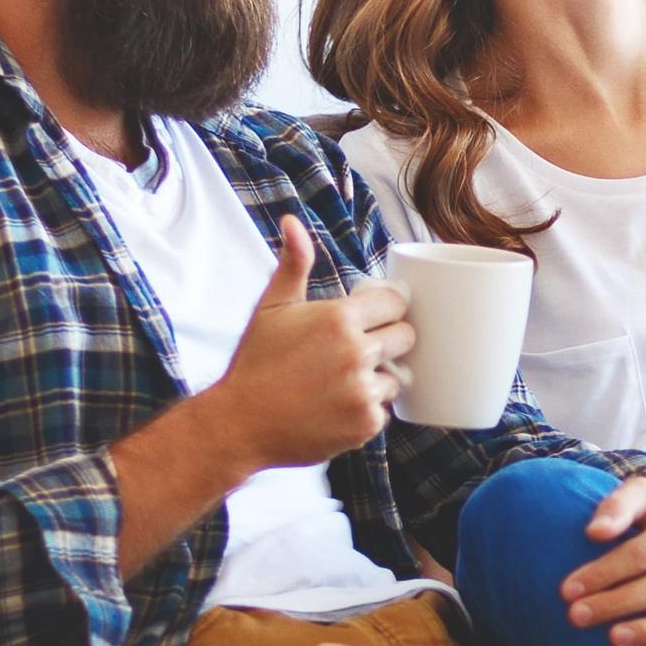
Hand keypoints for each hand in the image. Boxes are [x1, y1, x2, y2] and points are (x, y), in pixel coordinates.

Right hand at [200, 217, 413, 473]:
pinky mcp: (366, 424)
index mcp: (339, 318)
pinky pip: (384, 411)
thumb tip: (291, 221)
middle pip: (406, 337)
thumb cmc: (255, 362)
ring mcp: (363, 390)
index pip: (396, 302)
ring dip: (377, 379)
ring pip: (396, 376)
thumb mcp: (271, 307)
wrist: (239, 423)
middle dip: (389, 340)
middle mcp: (356, 352)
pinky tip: (336, 407)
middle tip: (358, 351)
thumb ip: (294, 263)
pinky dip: (366, 410)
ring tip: (340, 382)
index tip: (373, 318)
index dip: (386, 309)